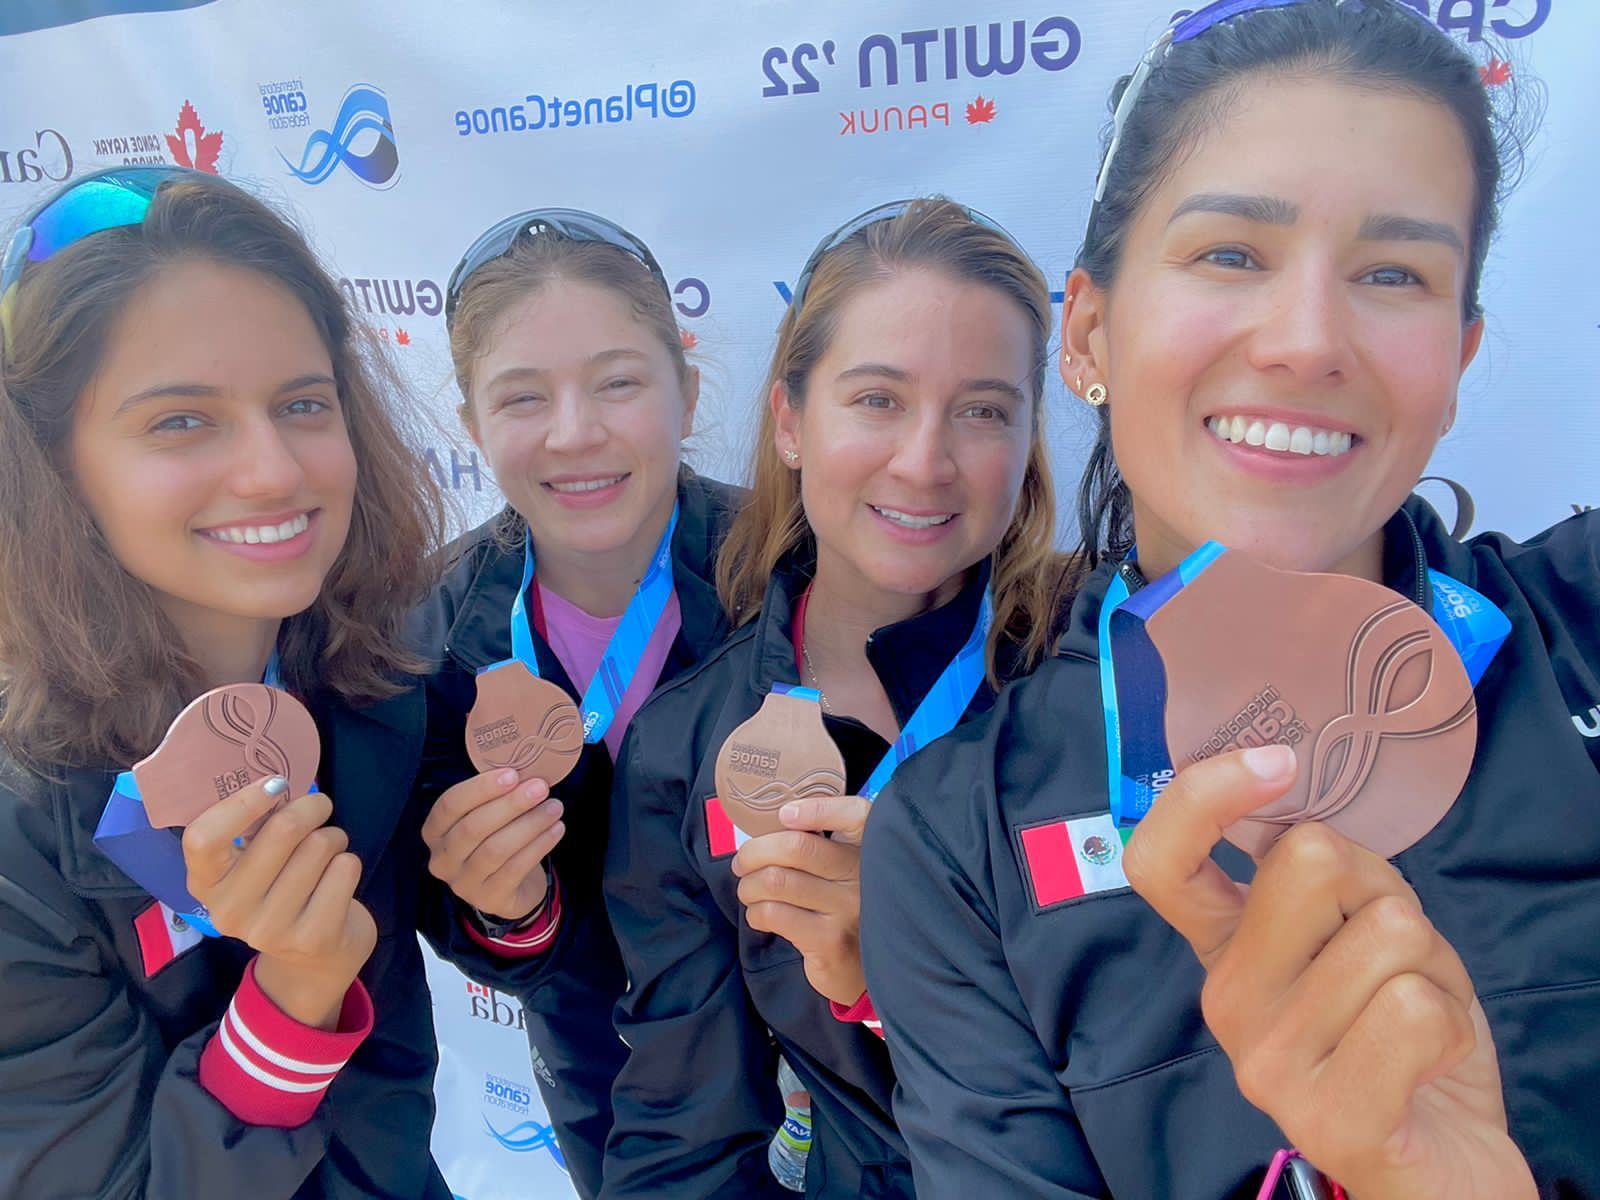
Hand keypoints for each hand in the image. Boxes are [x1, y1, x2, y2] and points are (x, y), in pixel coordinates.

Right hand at [183, 777, 375, 1028]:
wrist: (312, 960)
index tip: (276, 784)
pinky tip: (337, 880)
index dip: (242, 803)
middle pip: (281, 831)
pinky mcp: (314, 937)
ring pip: (320, 846)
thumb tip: (277, 784)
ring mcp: (271, 929)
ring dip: (333, 838)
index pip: (203, 838)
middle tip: (319, 807)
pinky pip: (345, 868)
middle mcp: (230, 910)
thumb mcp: (252, 865)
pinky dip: (348, 862)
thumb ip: (253, 829)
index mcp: (206, 884)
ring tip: (327, 853)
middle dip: (311, 808)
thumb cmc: (281, 890)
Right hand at [422, 768, 563, 920]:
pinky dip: (538, 846)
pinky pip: (515, 869)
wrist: (511, 888)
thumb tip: (526, 771)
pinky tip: (556, 829)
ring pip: (495, 849)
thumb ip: (496, 796)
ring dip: (529, 824)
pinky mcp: (489, 899)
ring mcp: (463, 883)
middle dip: (510, 804)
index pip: (449, 805)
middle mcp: (442, 859)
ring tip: (554, 807)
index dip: (480, 789)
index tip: (512, 774)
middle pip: (473, 827)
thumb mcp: (487, 816)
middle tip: (540, 788)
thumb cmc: (496, 839)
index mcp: (435, 831)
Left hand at [732, 794, 870, 1005]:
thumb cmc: (841, 911)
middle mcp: (864, 875)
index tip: (784, 814)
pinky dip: (756, 913)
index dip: (817, 808)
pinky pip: (774, 913)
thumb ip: (821, 844)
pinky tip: (760, 916)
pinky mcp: (830, 940)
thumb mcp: (843, 872)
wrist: (862, 970)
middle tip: (742, 864)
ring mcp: (849, 908)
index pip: (854, 814)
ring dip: (749, 886)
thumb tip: (771, 822)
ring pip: (777, 880)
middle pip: (797, 847)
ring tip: (749, 892)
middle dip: (755, 853)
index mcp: (869, 849)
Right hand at [1123, 745, 1534, 1199]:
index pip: (1159, 859)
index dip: (1205, 793)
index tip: (1276, 764)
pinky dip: (1450, 1020)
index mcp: (1225, 947)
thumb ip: (1327, 876)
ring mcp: (1268, 1064)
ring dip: (1432, 964)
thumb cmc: (1403, 1029)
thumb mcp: (1364, 929)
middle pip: (1308, 860)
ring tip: (1415, 1012)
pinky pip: (1413, 1010)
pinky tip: (1429, 1058)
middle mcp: (1227, 1000)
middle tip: (1391, 945)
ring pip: (1387, 933)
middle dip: (1383, 884)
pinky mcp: (1327, 1120)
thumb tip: (1304, 825)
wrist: (1443, 1158)